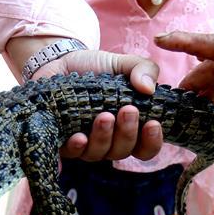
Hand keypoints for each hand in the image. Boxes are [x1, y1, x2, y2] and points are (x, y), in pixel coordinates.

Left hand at [33, 49, 162, 160]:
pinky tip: (79, 136)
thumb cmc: (96, 67)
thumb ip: (143, 69)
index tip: (153, 123)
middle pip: (123, 151)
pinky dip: (77, 147)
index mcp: (128, 126)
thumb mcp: (123, 64)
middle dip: (128, 133)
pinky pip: (71, 152)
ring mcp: (85, 143)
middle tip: (128, 110)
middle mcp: (108, 139)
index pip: (145, 147)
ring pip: (99, 153)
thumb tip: (149, 88)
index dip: (152, 141)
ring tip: (104, 116)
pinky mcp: (62, 141)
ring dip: (104, 137)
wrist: (60, 61)